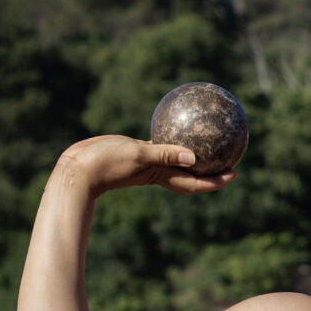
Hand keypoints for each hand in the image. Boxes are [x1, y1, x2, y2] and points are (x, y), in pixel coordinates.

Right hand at [53, 135, 234, 197]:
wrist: (76, 169)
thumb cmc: (105, 163)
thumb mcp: (137, 154)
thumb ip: (163, 153)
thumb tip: (193, 157)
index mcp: (161, 175)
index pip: (195, 182)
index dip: (215, 181)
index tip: (234, 174)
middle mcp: (157, 172)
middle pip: (191, 176)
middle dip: (210, 172)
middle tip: (228, 160)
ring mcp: (147, 165)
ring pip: (177, 163)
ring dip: (192, 158)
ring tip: (207, 143)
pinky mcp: (136, 154)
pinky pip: (160, 148)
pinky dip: (170, 143)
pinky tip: (173, 127)